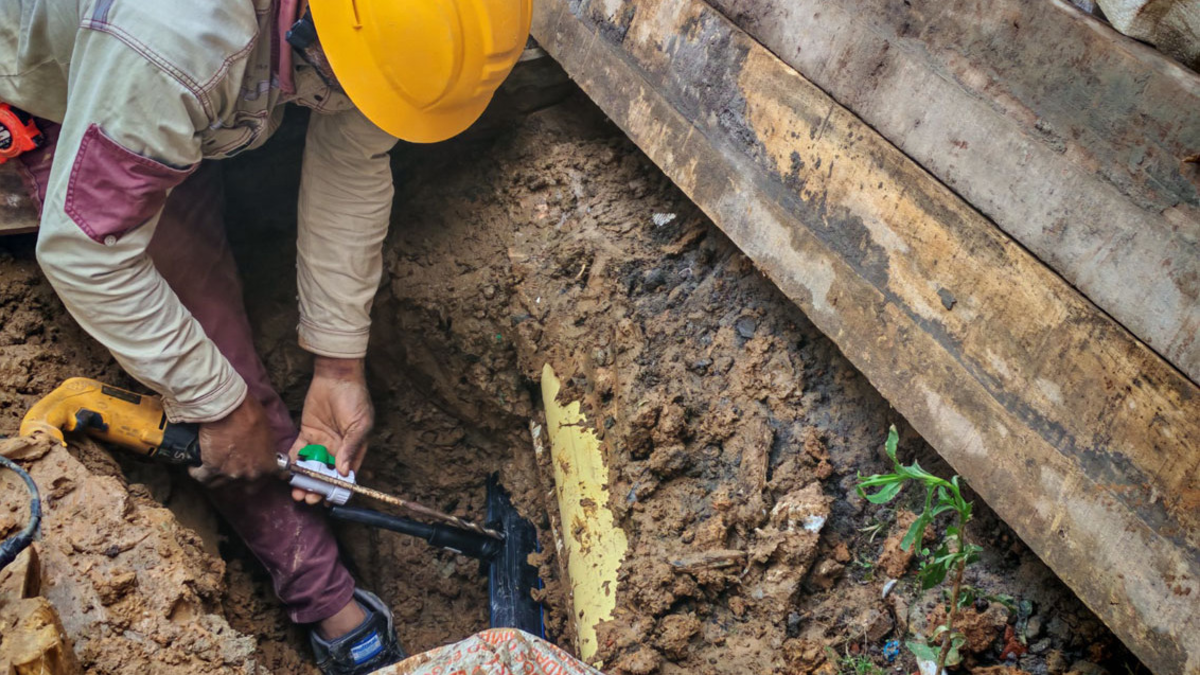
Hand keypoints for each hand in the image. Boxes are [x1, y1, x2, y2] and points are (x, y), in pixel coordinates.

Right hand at [191, 395, 277, 485]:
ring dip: (213, 477)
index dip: (252, 479)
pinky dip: (196, 472)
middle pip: (239, 487)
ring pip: (218, 484)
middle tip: (226, 470)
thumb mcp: (266, 432)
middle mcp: (251, 474)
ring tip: (208, 468)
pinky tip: (194, 467)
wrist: (229, 407)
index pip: (262, 484)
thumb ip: (263, 449)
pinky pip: (201, 477)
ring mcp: (231, 474)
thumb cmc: (250, 414)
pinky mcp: (211, 468)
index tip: (245, 474)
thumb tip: (258, 451)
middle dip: (232, 481)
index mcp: (268, 466)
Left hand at [288, 356, 373, 503]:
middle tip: (309, 498)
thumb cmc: (355, 399)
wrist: (336, 376)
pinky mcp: (307, 433)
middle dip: (318, 489)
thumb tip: (345, 472)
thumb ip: (351, 448)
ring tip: (297, 492)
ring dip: (305, 480)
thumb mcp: (360, 424)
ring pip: (312, 467)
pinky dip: (294, 463)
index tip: (329, 501)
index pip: (347, 475)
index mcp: (353, 449)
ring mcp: (322, 442)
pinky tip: (289, 474)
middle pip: (327, 474)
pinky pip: (299, 452)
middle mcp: (337, 449)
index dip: (338, 489)